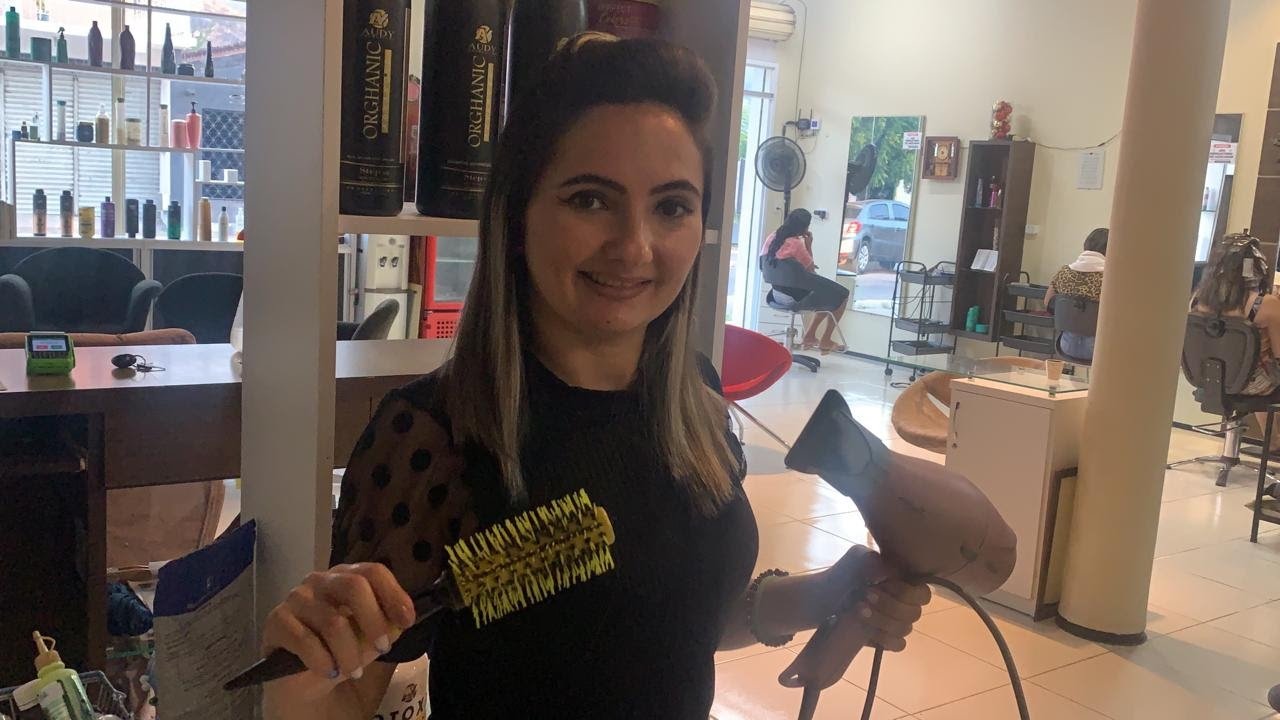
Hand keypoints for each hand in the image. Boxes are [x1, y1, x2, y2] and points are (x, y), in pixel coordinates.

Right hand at [260, 563, 415, 699]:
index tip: (407, 621)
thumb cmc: (339, 652)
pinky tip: (330, 673)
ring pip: (333, 622)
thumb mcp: (369, 641)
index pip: (373, 572)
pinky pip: (305, 640)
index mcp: (346, 577)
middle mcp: (320, 580)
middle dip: (374, 621)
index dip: (394, 594)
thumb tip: (399, 622)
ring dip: (350, 653)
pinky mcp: (276, 621)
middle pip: (354, 587)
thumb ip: (385, 628)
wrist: (302, 681)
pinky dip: (323, 661)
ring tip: (355, 672)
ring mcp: (296, 598)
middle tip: (384, 647)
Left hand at [820, 546, 929, 651]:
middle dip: (890, 605)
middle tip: (866, 595)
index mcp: (904, 585)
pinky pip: (899, 644)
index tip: (881, 583)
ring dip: (882, 619)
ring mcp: (896, 623)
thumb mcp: (859, 559)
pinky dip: (884, 638)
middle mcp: (904, 605)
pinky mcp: (885, 639)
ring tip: (859, 609)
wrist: (824, 595)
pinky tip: (866, 630)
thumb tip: (896, 572)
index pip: (922, 594)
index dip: (905, 591)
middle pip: (915, 613)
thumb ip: (880, 563)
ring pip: (905, 629)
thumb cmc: (844, 574)